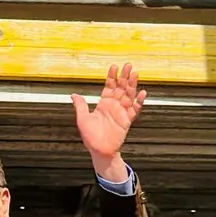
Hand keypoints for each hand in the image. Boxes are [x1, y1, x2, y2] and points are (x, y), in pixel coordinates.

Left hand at [71, 63, 146, 182]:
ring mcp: (121, 112)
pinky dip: (139, 102)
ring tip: (135, 74)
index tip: (114, 67)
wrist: (99, 151)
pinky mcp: (127, 121)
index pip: (109, 87)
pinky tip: (142, 93)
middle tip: (128, 65)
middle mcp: (114, 106)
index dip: (112, 77)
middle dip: (124, 77)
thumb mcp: (82, 119)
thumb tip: (73, 95)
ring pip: (129, 96)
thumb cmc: (90, 136)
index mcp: (103, 104)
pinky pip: (135, 110)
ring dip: (132, 85)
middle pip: (121, 88)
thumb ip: (80, 106)